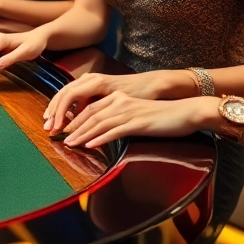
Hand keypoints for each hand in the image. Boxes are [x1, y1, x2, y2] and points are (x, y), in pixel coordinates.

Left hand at [62, 95, 216, 148]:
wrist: (185, 112)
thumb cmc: (161, 115)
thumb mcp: (134, 112)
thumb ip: (117, 118)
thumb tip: (101, 130)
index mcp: (116, 98)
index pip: (88, 107)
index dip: (72, 117)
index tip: (60, 128)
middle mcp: (119, 101)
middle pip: (89, 114)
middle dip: (71, 126)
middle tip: (57, 137)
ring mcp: (128, 111)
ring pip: (98, 122)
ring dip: (81, 133)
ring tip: (69, 143)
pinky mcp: (138, 122)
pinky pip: (115, 130)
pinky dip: (100, 138)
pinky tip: (90, 145)